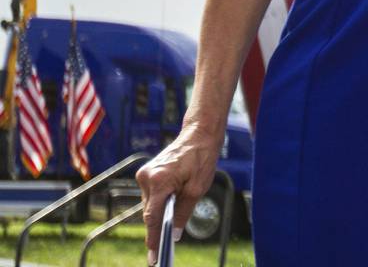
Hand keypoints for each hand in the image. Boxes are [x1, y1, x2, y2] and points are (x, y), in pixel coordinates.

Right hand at [137, 124, 221, 264]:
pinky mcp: (146, 172)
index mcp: (159, 181)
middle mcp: (146, 177)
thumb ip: (183, 213)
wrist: (198, 134)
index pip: (153, 218)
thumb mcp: (197, 189)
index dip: (153, 240)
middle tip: (163, 249)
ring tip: (176, 212)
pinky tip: (171, 203)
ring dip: (162, 211)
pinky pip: (152, 195)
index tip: (153, 258)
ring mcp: (144, 174)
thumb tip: (175, 234)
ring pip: (151, 204)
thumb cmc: (201, 159)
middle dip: (159, 227)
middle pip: (150, 212)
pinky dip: (161, 201)